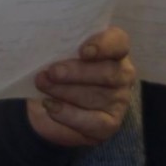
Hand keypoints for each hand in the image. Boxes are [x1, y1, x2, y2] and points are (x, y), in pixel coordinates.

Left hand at [26, 26, 134, 146]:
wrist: (47, 100)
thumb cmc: (57, 67)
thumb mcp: (57, 51)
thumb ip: (60, 44)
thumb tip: (46, 43)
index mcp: (113, 47)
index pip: (119, 42)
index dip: (104, 46)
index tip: (83, 51)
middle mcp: (122, 73)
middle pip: (108, 73)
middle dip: (76, 73)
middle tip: (52, 72)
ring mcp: (119, 100)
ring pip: (96, 97)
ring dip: (64, 91)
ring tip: (43, 85)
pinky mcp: (110, 123)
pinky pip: (92, 121)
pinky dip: (68, 114)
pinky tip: (50, 105)